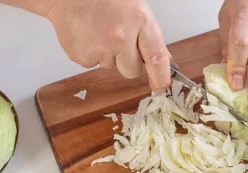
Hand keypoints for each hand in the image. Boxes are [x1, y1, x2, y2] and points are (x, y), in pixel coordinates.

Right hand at [46, 0, 170, 91]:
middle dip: (127, 62)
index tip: (161, 87)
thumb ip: (149, 35)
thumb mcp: (134, 8)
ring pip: (111, 67)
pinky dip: (90, 54)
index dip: (161, 77)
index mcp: (139, 20)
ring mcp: (101, 49)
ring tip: (98, 31)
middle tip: (117, 41)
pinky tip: (86, 35)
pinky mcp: (83, 57)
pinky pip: (92, 64)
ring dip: (107, 55)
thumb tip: (165, 59)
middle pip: (132, 71)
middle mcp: (121, 37)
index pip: (156, 57)